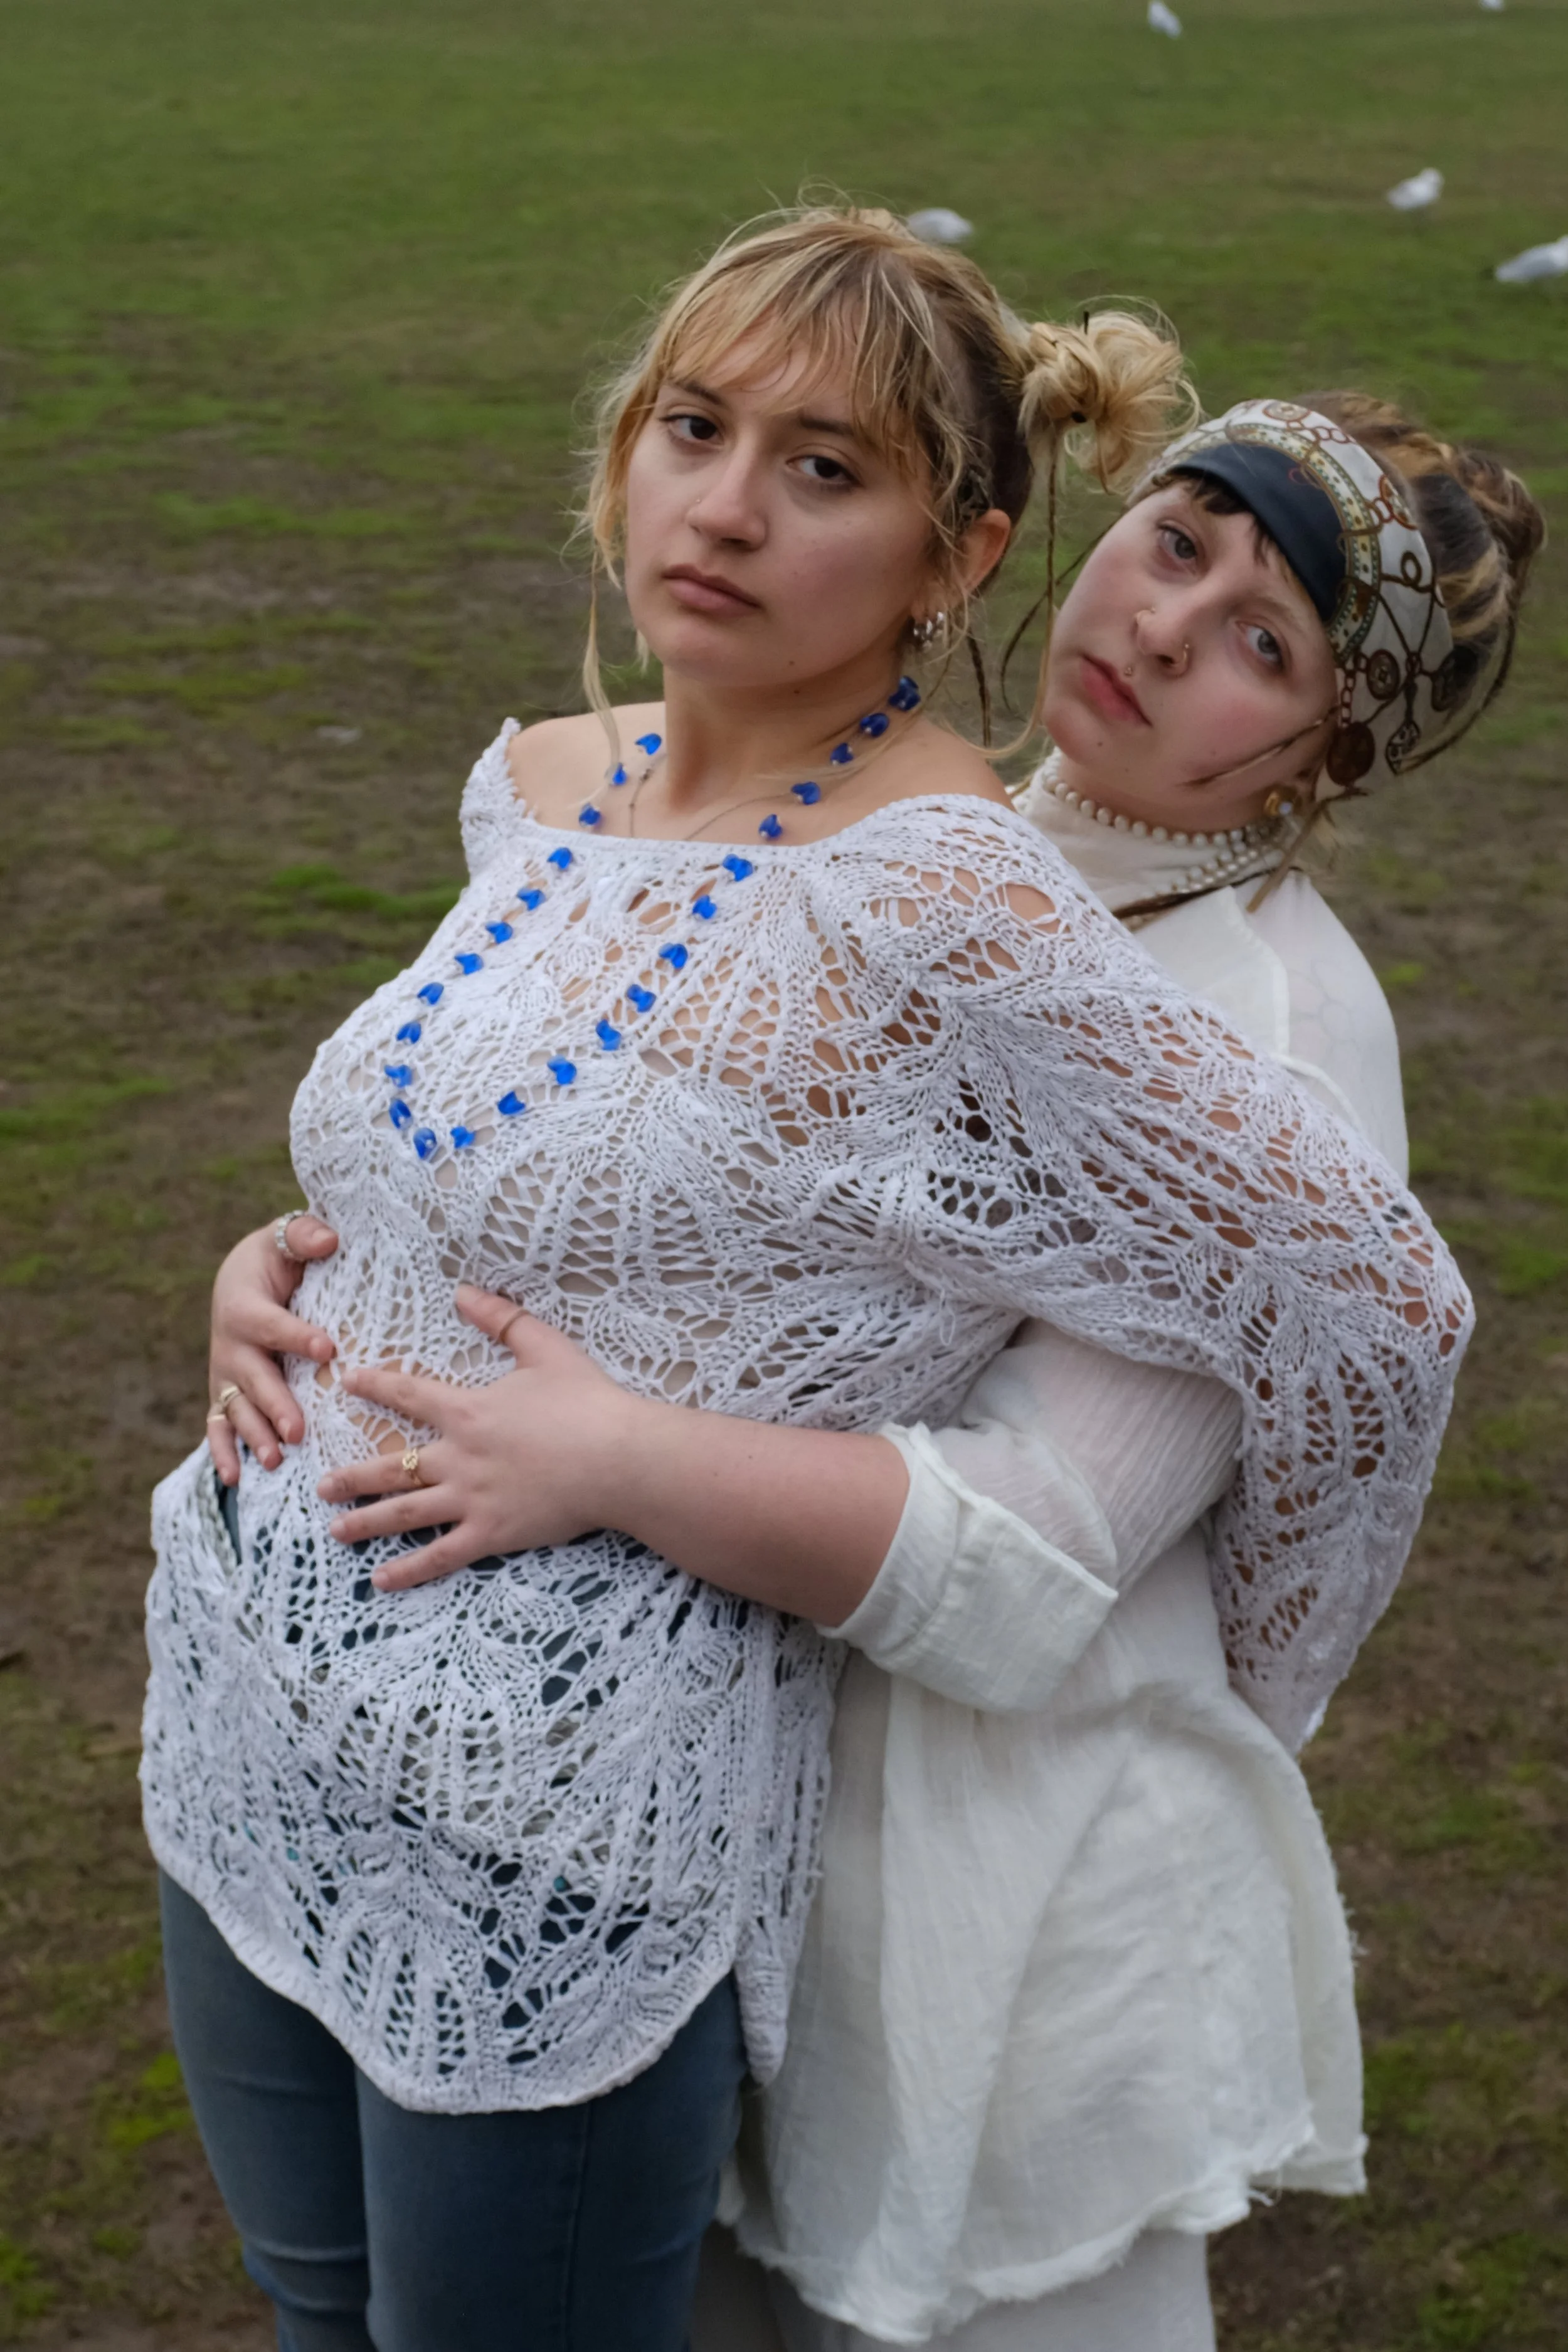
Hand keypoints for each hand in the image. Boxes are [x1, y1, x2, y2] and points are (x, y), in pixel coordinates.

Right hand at [208, 1216, 338, 1484]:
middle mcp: (229, 1344)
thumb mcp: (285, 1238)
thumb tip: (329, 1238)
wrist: (239, 1278)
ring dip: (253, 1435)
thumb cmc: (273, 1259)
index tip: (328, 1348)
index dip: (297, 1336)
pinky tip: (234, 1478)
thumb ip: (305, 1236)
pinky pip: (218, 1426)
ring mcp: (225, 1374)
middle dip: (275, 1405)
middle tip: (298, 1431)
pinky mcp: (224, 1393)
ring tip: (274, 1460)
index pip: (273, 1324)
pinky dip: (222, 1453)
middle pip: (253, 1378)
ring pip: (236, 1408)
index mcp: (244, 1305)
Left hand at [316, 1286, 642, 1590]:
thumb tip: (462, 1291)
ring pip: (405, 1513)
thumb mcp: (546, 1347)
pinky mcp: (493, 1533)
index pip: (408, 1395)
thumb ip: (501, 1318)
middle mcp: (459, 1457)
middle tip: (320, 1485)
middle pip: (391, 1465)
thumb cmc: (589, 1401)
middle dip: (352, 1476)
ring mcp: (472, 1499)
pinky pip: (441, 1555)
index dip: (375, 1386)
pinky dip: (409, 1570)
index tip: (345, 1384)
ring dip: (365, 1522)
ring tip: (334, 1530)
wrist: (621, 1458)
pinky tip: (381, 1581)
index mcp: (468, 1411)